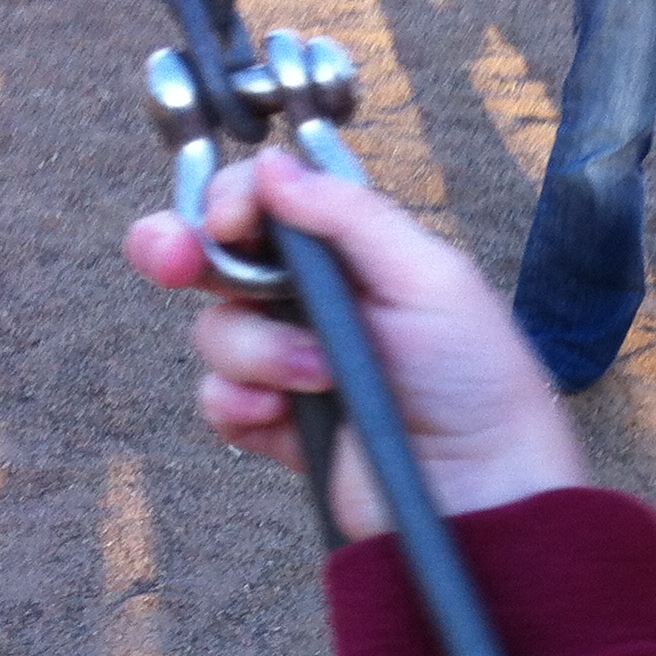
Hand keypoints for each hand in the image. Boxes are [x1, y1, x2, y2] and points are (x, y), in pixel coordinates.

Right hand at [122, 148, 587, 542]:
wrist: (482, 492)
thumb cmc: (477, 380)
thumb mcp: (431, 279)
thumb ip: (352, 216)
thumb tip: (273, 163)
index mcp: (357, 254)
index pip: (268, 203)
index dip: (234, 201)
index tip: (233, 219)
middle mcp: (318, 301)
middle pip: (216, 256)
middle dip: (178, 248)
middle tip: (172, 258)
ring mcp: (293, 364)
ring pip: (218, 330)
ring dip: (257, 349)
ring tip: (321, 377)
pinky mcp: (278, 425)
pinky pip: (219, 398)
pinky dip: (239, 403)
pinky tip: (280, 417)